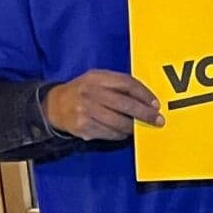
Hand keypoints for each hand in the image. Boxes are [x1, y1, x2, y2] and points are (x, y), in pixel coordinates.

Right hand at [44, 69, 161, 139]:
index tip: (156, 104)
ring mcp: (85, 110)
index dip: (144, 94)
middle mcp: (90, 92)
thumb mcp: (97, 80)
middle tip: (158, 120)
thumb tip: (147, 100)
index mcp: (97, 77)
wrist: (54, 105)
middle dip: (145, 114)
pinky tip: (123, 133)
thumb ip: (118, 85)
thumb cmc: (83, 91)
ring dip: (133, 127)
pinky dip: (120, 134)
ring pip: (118, 122)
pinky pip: (109, 133)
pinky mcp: (83, 126)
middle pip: (125, 104)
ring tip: (139, 127)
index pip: (126, 83)